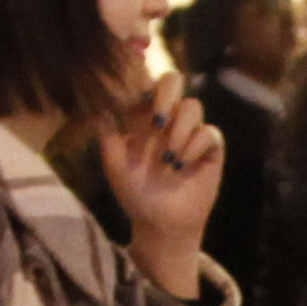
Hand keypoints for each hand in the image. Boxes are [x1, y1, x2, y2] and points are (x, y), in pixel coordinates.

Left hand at [96, 73, 225, 288]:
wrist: (160, 225)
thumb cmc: (134, 195)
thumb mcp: (114, 164)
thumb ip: (106, 133)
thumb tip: (96, 103)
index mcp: (143, 117)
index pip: (145, 84)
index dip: (142, 82)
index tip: (134, 99)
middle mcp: (168, 119)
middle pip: (174, 80)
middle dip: (166, 94)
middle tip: (156, 122)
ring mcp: (190, 132)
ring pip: (193, 106)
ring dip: (180, 129)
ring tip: (168, 159)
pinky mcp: (211, 149)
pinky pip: (210, 133)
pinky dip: (195, 147)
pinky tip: (181, 166)